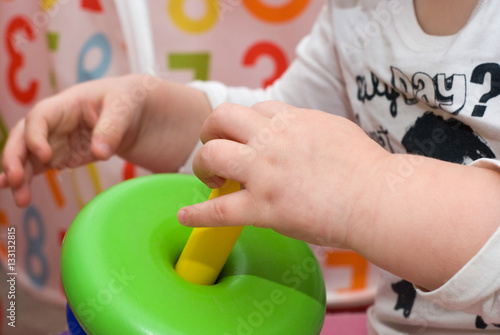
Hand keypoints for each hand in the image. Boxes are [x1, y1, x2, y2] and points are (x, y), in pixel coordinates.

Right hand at [0, 74, 210, 206]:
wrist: (142, 109)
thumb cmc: (131, 98)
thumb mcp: (126, 106)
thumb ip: (112, 128)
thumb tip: (99, 152)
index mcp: (70, 102)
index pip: (41, 116)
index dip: (36, 135)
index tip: (45, 156)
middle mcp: (58, 120)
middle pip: (25, 136)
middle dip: (15, 157)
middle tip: (13, 181)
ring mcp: (59, 138)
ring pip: (29, 155)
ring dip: (19, 174)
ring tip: (18, 199)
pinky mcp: (66, 154)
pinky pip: (42, 166)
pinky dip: (30, 178)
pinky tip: (21, 194)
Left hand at [178, 101, 388, 246]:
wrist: (378, 199)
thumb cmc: (367, 168)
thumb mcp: (336, 130)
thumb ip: (309, 126)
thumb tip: (296, 130)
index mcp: (292, 120)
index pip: (254, 109)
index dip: (245, 125)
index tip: (245, 139)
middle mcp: (272, 139)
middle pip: (221, 117)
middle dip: (211, 131)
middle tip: (215, 150)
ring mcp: (264, 172)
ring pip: (211, 154)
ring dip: (203, 165)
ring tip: (213, 179)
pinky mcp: (264, 207)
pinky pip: (218, 210)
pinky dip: (196, 214)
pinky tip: (184, 216)